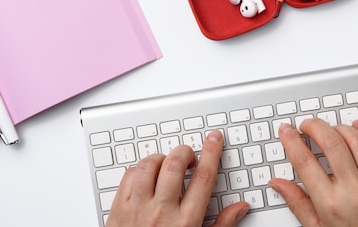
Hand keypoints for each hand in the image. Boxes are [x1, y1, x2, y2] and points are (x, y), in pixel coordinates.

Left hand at [106, 130, 248, 226]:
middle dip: (186, 152)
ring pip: (149, 165)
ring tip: (168, 165)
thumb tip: (239, 208)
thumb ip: (222, 225)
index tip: (214, 140)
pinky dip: (139, 169)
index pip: (203, 178)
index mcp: (186, 223)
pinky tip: (147, 176)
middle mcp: (161, 213)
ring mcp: (137, 210)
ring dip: (161, 159)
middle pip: (176, 164)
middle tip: (190, 156)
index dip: (212, 153)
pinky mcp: (118, 209)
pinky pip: (128, 176)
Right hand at [270, 119, 357, 226]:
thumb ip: (298, 203)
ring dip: (340, 127)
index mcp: (331, 204)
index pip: (304, 161)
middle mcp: (354, 191)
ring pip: (356, 139)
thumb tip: (279, 183)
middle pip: (330, 142)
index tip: (287, 131)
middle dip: (314, 126)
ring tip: (331, 128)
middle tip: (307, 125)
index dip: (291, 141)